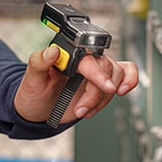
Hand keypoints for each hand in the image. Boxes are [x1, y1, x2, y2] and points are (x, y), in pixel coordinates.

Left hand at [14, 46, 138, 123]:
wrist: (37, 109)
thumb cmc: (34, 92)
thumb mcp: (31, 78)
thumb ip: (39, 62)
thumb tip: (53, 50)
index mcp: (68, 55)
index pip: (88, 60)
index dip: (99, 75)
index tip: (106, 88)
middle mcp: (83, 60)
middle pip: (106, 68)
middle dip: (96, 94)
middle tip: (82, 109)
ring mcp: (95, 71)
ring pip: (116, 76)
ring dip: (103, 98)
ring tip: (84, 110)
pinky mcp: (102, 82)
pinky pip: (126, 73)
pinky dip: (130, 81)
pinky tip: (122, 92)